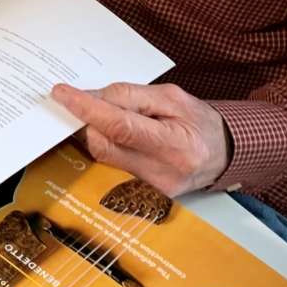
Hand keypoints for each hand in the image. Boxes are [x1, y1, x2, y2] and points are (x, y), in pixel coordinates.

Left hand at [51, 82, 230, 195]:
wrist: (224, 154)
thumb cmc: (200, 122)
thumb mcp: (172, 97)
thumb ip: (131, 96)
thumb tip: (92, 96)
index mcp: (176, 144)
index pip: (120, 126)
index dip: (87, 109)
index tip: (63, 94)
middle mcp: (162, 172)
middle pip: (103, 145)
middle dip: (84, 120)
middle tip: (74, 100)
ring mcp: (152, 187)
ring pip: (103, 155)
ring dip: (92, 131)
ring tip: (96, 112)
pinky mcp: (143, 192)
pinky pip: (111, 164)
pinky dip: (104, 144)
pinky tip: (105, 131)